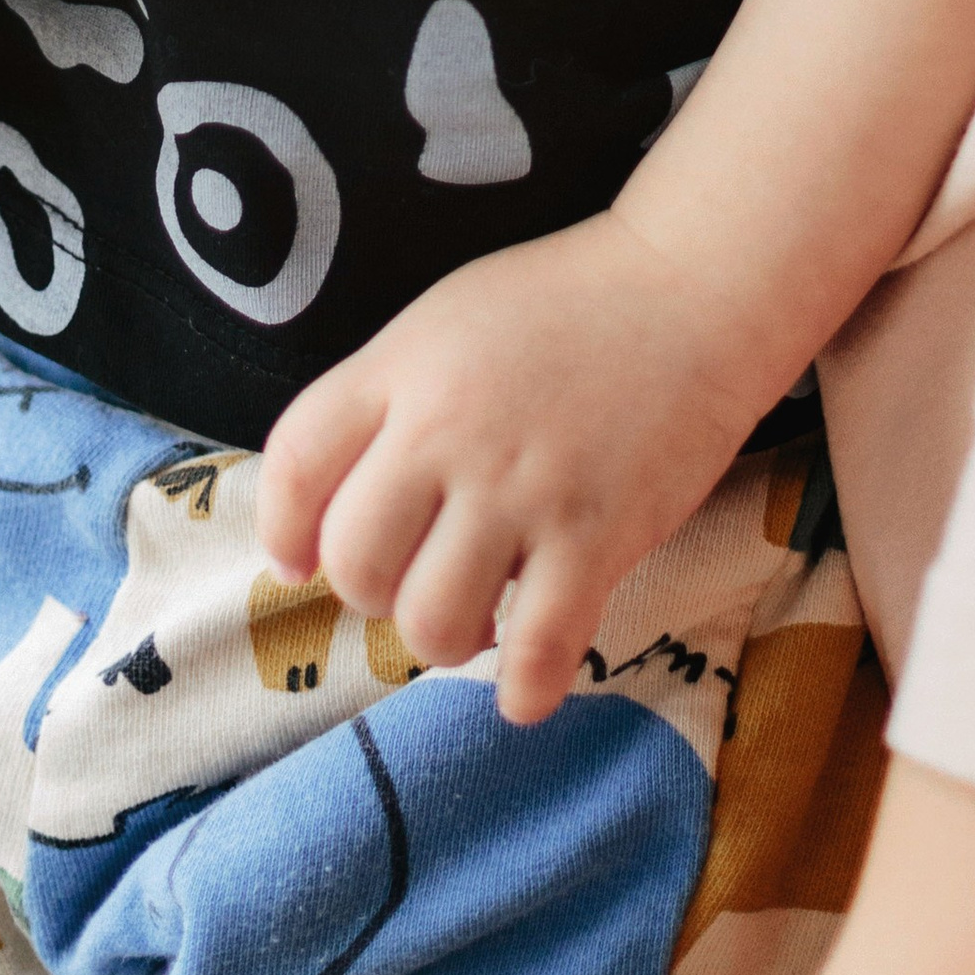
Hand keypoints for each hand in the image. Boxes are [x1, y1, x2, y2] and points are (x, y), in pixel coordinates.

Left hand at [257, 213, 771, 725]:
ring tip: (476, 614)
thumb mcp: (448, 320)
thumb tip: (332, 510)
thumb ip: (388, 397)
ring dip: (443, 638)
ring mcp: (524, 487)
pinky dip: (524, 688)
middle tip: (414, 576)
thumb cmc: (566, 304)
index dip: (282, 528)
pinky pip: (539, 651)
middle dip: (372, 592)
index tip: (299, 558)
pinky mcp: (598, 535)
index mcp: (404, 367)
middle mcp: (450, 428)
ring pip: (431, 622)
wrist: (693, 285)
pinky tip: (526, 682)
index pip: (293, 463)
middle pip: (354, 563)